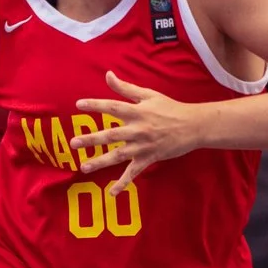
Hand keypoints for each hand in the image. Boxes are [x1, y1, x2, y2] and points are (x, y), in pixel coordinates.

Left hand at [71, 72, 200, 191]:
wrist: (193, 126)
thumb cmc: (170, 108)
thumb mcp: (149, 94)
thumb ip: (126, 87)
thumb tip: (107, 75)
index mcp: (137, 112)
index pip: (113, 107)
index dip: (96, 105)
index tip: (79, 104)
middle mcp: (138, 129)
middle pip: (111, 135)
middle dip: (91, 139)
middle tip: (73, 143)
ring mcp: (143, 146)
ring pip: (118, 156)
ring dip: (100, 162)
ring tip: (84, 167)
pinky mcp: (149, 158)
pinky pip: (133, 173)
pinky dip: (123, 183)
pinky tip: (111, 193)